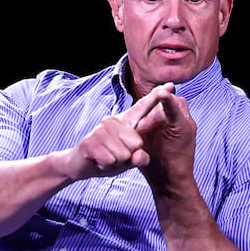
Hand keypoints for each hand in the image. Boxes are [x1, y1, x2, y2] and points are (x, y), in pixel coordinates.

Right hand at [62, 83, 176, 179]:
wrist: (78, 166)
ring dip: (115, 162)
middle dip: (128, 157)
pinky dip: (105, 165)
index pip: (142, 108)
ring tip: (106, 158)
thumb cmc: (107, 159)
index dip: (156, 97)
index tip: (171, 85)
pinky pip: (110, 160)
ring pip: (123, 154)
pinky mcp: (89, 141)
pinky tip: (98, 161)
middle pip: (136, 143)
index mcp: (125, 122)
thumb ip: (139, 158)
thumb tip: (140, 155)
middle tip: (115, 156)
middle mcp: (113, 121)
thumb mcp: (128, 160)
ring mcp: (100, 130)